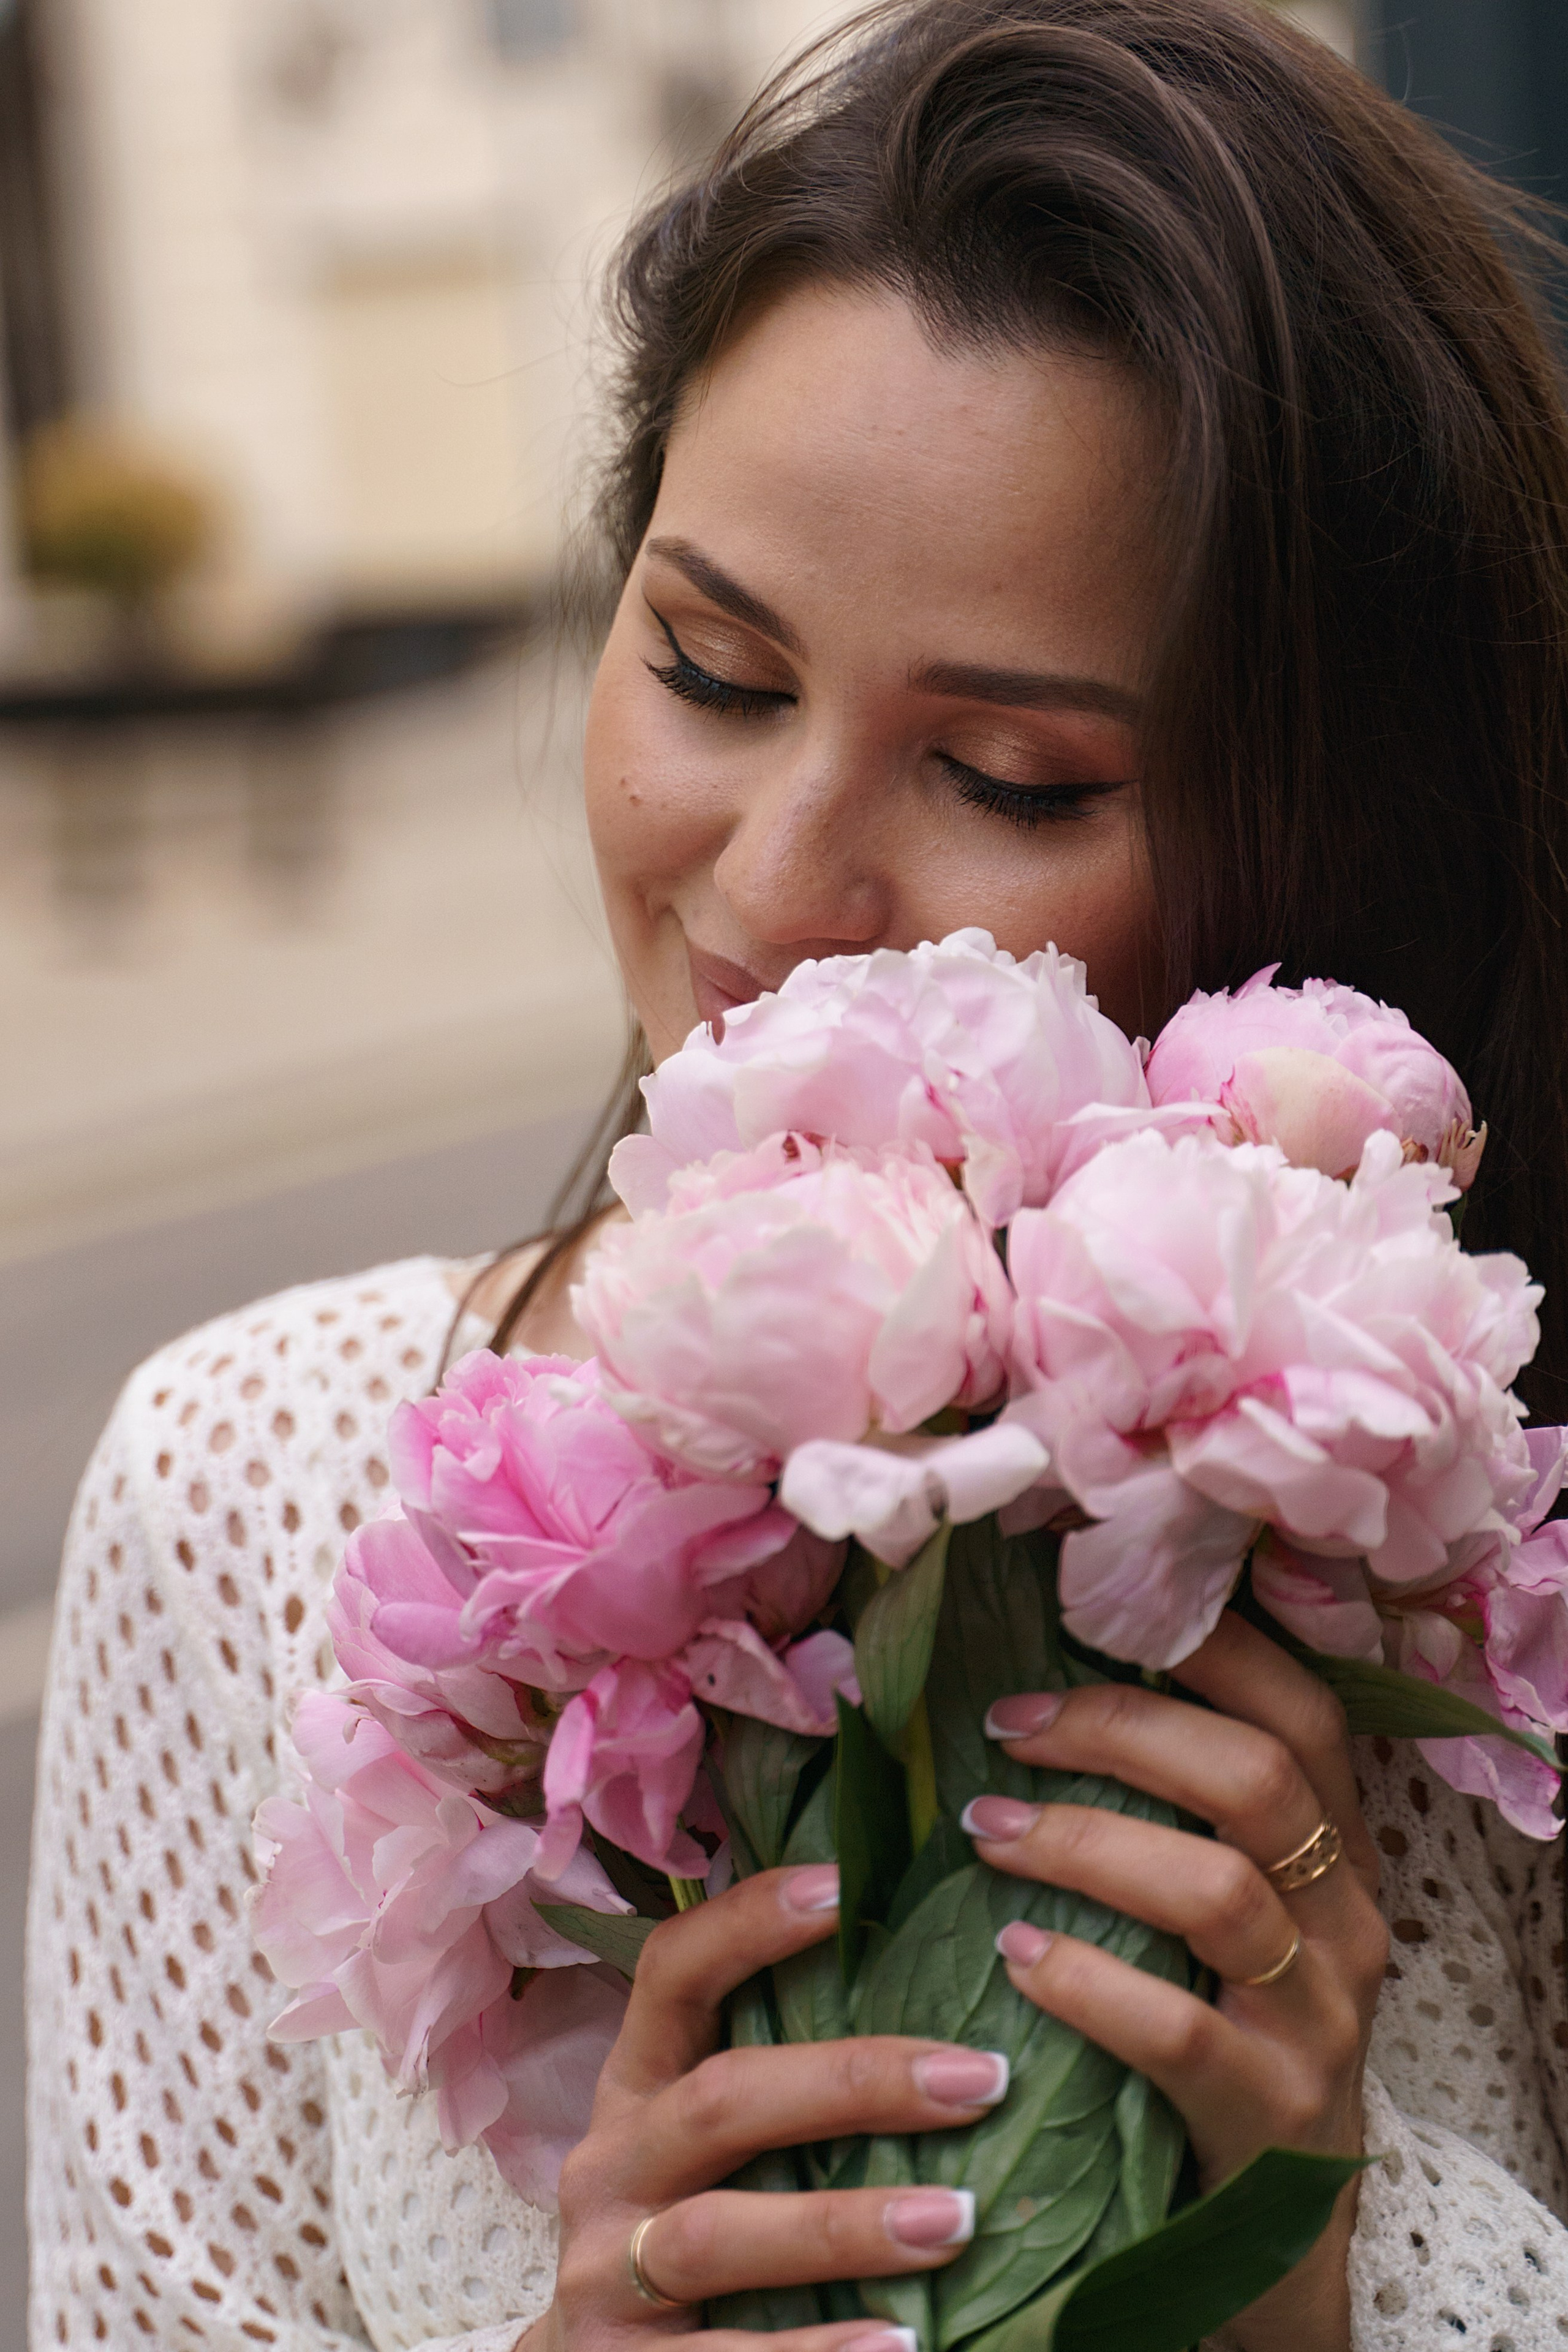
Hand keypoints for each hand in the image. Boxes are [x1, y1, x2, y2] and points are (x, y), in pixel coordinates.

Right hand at [520, 1861, 1011, 2351]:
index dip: (748, 1922)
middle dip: (853, 2082)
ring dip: (843, 2223)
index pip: (672, 1972)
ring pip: (716, 2234)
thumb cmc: (689, 2238)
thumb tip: (952, 2016)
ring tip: (957, 2220)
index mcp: (636, 2088)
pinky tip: (902, 2344)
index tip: (845, 1882)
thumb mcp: (712, 2154)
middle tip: (980, 2079)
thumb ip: (788, 2093)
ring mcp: (602, 2275)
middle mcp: (609, 2167)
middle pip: (720, 2098)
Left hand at [966, 1610, 1388, 2351]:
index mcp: (1334, 1847)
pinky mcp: (1272, 2111)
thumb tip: (1029, 1688)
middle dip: (1121, 1731)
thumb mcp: (1215, 1909)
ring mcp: (1320, 2017)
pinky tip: (1017, 1953)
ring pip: (1218, 1892)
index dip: (1210, 1647)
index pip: (1301, 1711)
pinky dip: (1087, 1981)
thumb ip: (1166, 1812)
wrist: (1273, 2230)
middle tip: (1006, 1725)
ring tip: (986, 1828)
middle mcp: (1346, 1917)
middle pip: (1256, 1779)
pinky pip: (1179, 2029)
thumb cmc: (1213, 2023)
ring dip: (1086, 1843)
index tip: (1095, 1606)